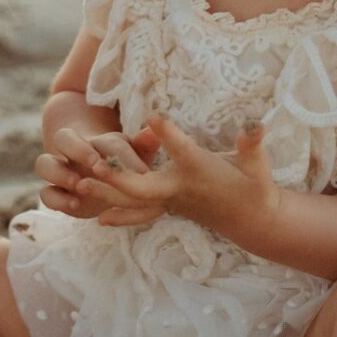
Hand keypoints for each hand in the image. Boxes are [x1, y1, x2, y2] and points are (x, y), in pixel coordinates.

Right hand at [36, 125, 159, 219]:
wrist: (101, 179)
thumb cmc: (123, 166)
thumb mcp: (137, 157)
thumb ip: (144, 146)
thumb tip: (153, 133)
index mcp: (99, 142)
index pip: (108, 142)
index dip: (123, 155)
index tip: (142, 171)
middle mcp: (75, 152)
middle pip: (63, 138)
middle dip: (78, 149)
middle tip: (96, 165)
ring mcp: (62, 171)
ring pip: (44, 163)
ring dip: (59, 172)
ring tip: (77, 184)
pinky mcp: (57, 193)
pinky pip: (45, 193)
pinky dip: (56, 199)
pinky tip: (74, 205)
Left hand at [70, 116, 277, 236]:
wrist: (252, 220)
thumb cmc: (255, 187)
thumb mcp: (258, 165)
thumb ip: (253, 146)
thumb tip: (255, 125)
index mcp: (199, 170)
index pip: (182, 150)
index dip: (168, 134)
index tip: (152, 116)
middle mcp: (180, 188)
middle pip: (144, 186)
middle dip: (118, 177)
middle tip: (93, 166)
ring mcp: (171, 201)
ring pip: (134, 201)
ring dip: (107, 194)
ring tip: (78, 185)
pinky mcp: (168, 207)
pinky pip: (139, 213)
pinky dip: (120, 215)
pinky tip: (98, 218)